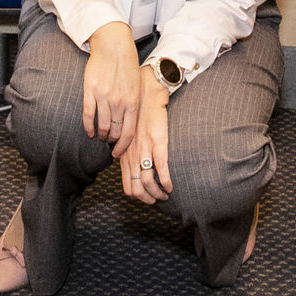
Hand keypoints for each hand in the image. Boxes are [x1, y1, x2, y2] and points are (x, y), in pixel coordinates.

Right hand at [81, 22, 141, 153]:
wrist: (114, 45)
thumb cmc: (127, 65)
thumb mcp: (137, 86)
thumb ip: (133, 105)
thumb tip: (130, 124)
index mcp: (133, 102)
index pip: (128, 133)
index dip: (122, 146)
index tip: (117, 152)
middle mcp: (119, 102)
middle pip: (114, 132)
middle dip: (111, 141)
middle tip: (108, 142)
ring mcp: (104, 97)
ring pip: (102, 126)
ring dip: (100, 134)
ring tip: (100, 136)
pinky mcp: (90, 91)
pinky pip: (88, 115)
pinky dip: (88, 127)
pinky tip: (89, 132)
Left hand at [118, 80, 173, 203]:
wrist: (146, 95)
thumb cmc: (138, 115)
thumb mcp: (128, 136)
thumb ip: (127, 153)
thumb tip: (131, 168)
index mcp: (124, 156)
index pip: (127, 188)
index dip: (139, 197)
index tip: (149, 196)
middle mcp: (132, 156)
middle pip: (136, 190)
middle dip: (149, 200)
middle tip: (159, 199)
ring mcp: (144, 151)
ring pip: (147, 184)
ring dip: (158, 194)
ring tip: (166, 194)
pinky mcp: (157, 144)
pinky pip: (160, 170)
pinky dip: (166, 182)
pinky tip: (171, 186)